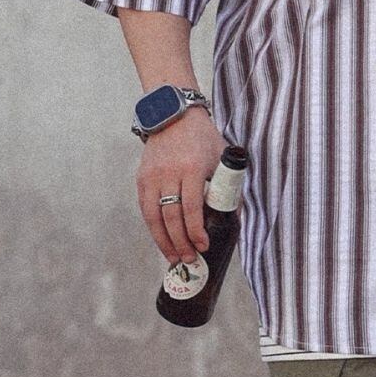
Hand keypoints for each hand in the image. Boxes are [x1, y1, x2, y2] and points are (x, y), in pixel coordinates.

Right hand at [135, 107, 227, 266]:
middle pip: (172, 217)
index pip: (192, 208)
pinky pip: (145, 210)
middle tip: (189, 259)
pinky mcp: (141, 179)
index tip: (204, 246)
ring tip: (174, 258)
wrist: (173, 116)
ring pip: (154, 217)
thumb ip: (228, 186)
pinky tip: (162, 240)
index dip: (196, 231)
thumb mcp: (221, 158)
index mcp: (192, 169)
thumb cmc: (203, 139)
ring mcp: (152, 177)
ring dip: (164, 241)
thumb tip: (234, 217)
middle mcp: (169, 174)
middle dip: (181, 242)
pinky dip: (153, 228)